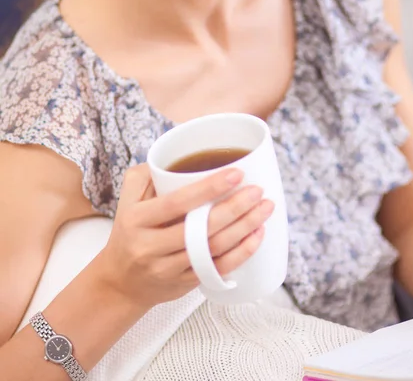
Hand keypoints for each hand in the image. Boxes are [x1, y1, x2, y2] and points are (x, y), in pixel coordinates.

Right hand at [96, 164, 273, 309]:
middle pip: (201, 228)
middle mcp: (151, 246)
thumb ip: (147, 174)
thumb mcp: (127, 199)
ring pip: (213, 249)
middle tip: (258, 191)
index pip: (177, 202)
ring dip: (244, 229)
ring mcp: (168, 268)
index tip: (237, 173)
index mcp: (137, 219)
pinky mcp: (184, 284)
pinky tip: (257, 236)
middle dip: (236, 208)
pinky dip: (241, 253)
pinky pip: (218, 269)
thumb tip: (178, 156)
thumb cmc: (129, 232)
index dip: (209, 188)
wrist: (119, 283)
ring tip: (265, 209)